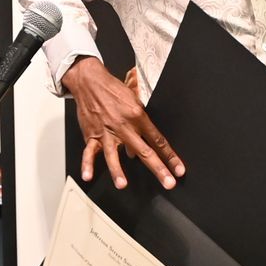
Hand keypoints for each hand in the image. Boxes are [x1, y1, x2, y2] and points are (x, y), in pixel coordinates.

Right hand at [61, 57, 184, 189]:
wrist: (90, 81)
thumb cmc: (113, 89)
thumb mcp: (135, 98)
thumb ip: (143, 119)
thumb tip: (151, 137)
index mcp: (138, 115)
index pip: (158, 140)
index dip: (170, 156)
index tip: (178, 169)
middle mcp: (124, 126)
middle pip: (144, 151)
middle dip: (158, 168)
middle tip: (168, 182)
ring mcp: (107, 132)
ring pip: (113, 154)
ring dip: (117, 170)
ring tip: (122, 184)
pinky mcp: (92, 135)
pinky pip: (88, 152)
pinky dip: (87, 164)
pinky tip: (88, 176)